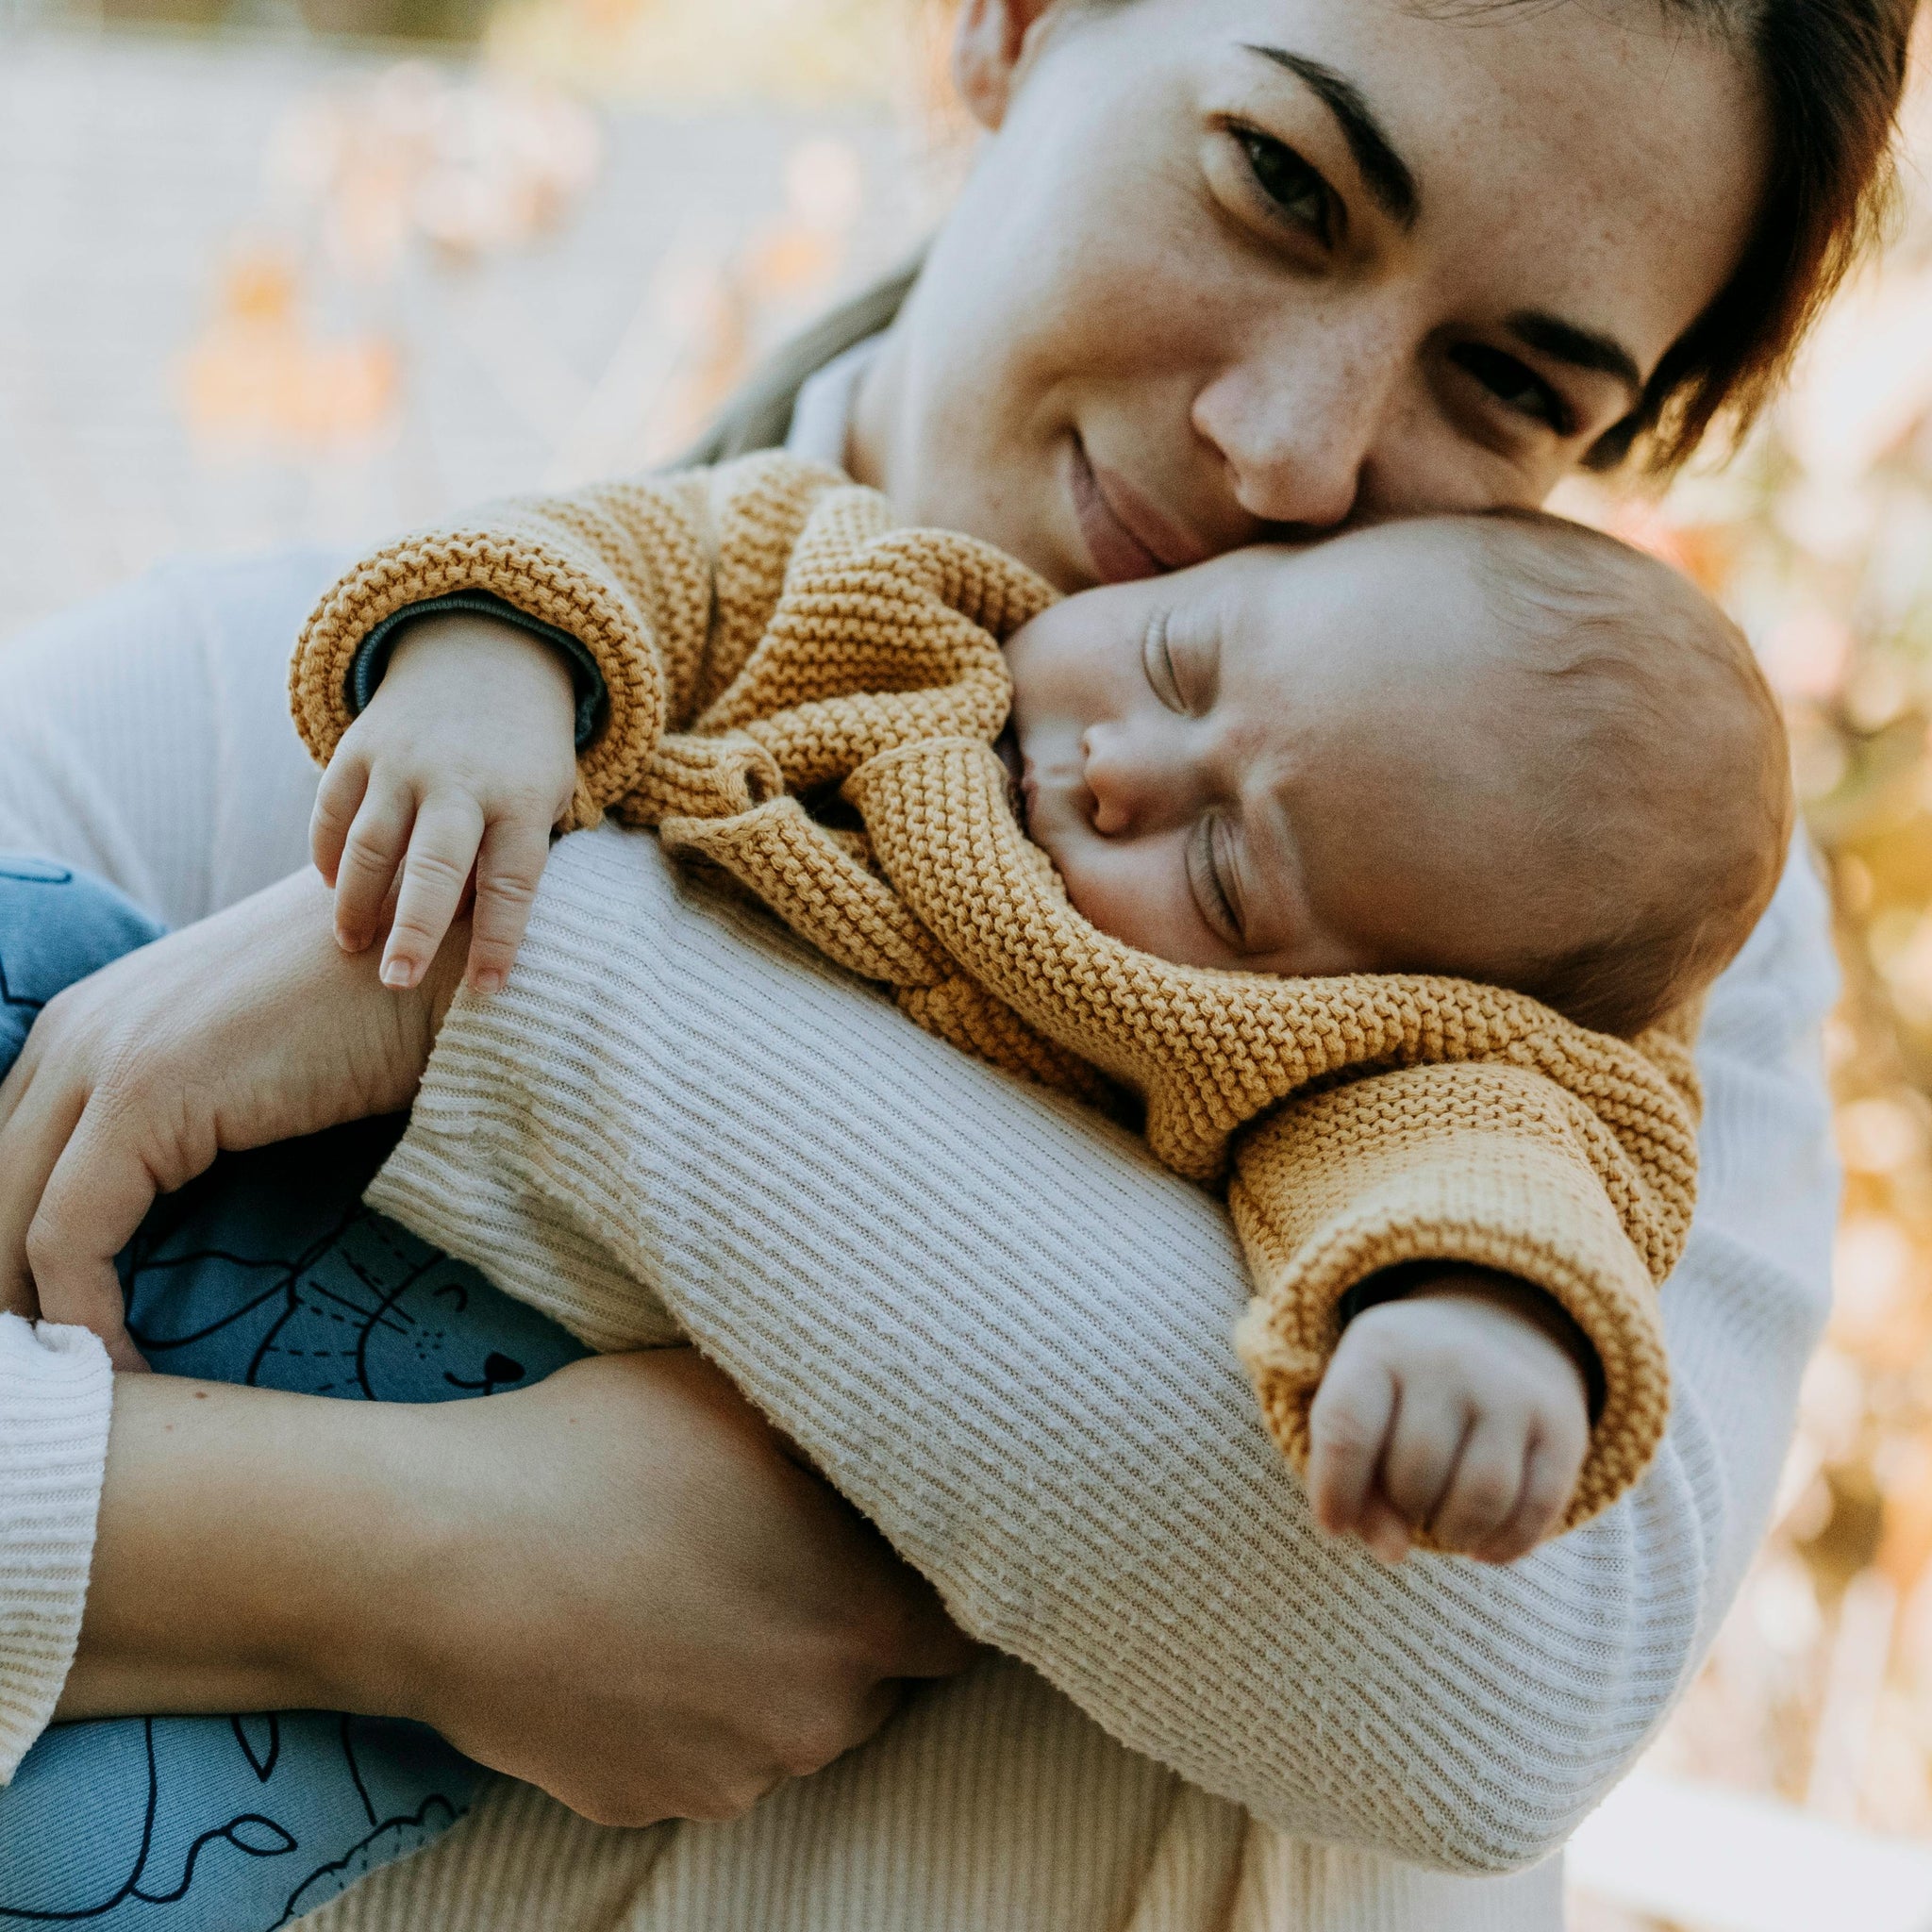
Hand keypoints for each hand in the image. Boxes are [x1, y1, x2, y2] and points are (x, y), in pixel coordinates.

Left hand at [0, 867, 458, 1367]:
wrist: (445, 954)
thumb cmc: (379, 1012)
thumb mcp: (254, 1061)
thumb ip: (196, 1112)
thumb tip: (179, 1209)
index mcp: (87, 1021)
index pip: (2, 1162)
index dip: (11, 1256)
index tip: (49, 1341)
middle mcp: (72, 1028)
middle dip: (7, 1293)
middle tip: (44, 1388)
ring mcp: (103, 1054)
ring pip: (8, 1222)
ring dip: (33, 1319)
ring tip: (74, 1394)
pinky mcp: (145, 1095)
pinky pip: (71, 1237)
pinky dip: (84, 1318)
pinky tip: (123, 1366)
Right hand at [65, 1350, 977, 1826]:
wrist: (439, 1554)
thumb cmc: (601, 1451)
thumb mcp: (741, 1397)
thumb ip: (835, 1436)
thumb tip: (890, 1427)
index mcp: (863, 1622)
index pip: (959, 1633)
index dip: (935, 1586)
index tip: (900, 1551)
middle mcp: (814, 1721)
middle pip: (868, 1681)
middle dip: (839, 1626)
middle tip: (773, 1551)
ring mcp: (722, 1777)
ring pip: (779, 1724)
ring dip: (759, 1674)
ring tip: (682, 1587)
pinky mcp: (636, 1804)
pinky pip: (692, 1756)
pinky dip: (678, 1713)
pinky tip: (623, 1638)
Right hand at [310, 612, 579, 996]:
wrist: (490, 652)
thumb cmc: (526, 757)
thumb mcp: (548, 797)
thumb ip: (516, 858)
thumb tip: (477, 936)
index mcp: (521, 799)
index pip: (511, 882)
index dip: (499, 939)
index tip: (486, 990)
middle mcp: (460, 781)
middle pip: (432, 866)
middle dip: (413, 930)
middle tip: (394, 982)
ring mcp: (403, 761)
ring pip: (368, 843)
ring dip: (355, 902)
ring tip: (351, 946)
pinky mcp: (359, 746)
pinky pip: (331, 810)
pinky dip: (326, 855)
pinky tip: (330, 892)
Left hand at [1306, 1271, 1591, 1566]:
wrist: (1498, 1325)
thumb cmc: (1403, 1390)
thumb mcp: (1361, 1409)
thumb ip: (1351, 1485)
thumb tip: (1394, 1553)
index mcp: (1380, 1346)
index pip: (1347, 1427)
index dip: (1334, 1491)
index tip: (1331, 1526)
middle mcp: (1448, 1359)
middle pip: (1415, 1472)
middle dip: (1401, 1507)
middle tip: (1405, 1501)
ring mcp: (1512, 1391)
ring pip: (1479, 1499)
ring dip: (1452, 1533)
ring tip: (1442, 1523)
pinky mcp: (1562, 1427)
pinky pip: (1535, 1513)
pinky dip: (1502, 1546)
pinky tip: (1481, 1544)